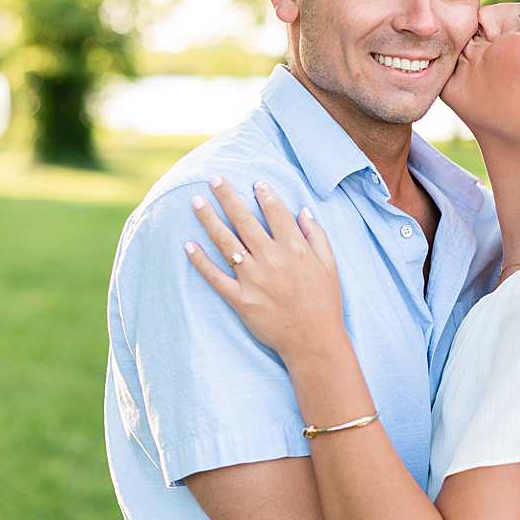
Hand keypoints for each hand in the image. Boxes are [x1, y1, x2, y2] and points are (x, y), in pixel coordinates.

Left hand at [185, 175, 344, 357]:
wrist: (313, 341)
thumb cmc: (325, 303)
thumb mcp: (330, 266)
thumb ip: (317, 237)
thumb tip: (303, 212)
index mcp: (295, 249)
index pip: (276, 213)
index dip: (265, 194)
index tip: (255, 182)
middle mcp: (271, 259)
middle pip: (245, 220)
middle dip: (228, 197)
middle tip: (214, 178)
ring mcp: (253, 278)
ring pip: (226, 242)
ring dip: (209, 219)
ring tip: (197, 202)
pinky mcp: (240, 299)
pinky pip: (215, 276)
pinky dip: (200, 261)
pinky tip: (188, 246)